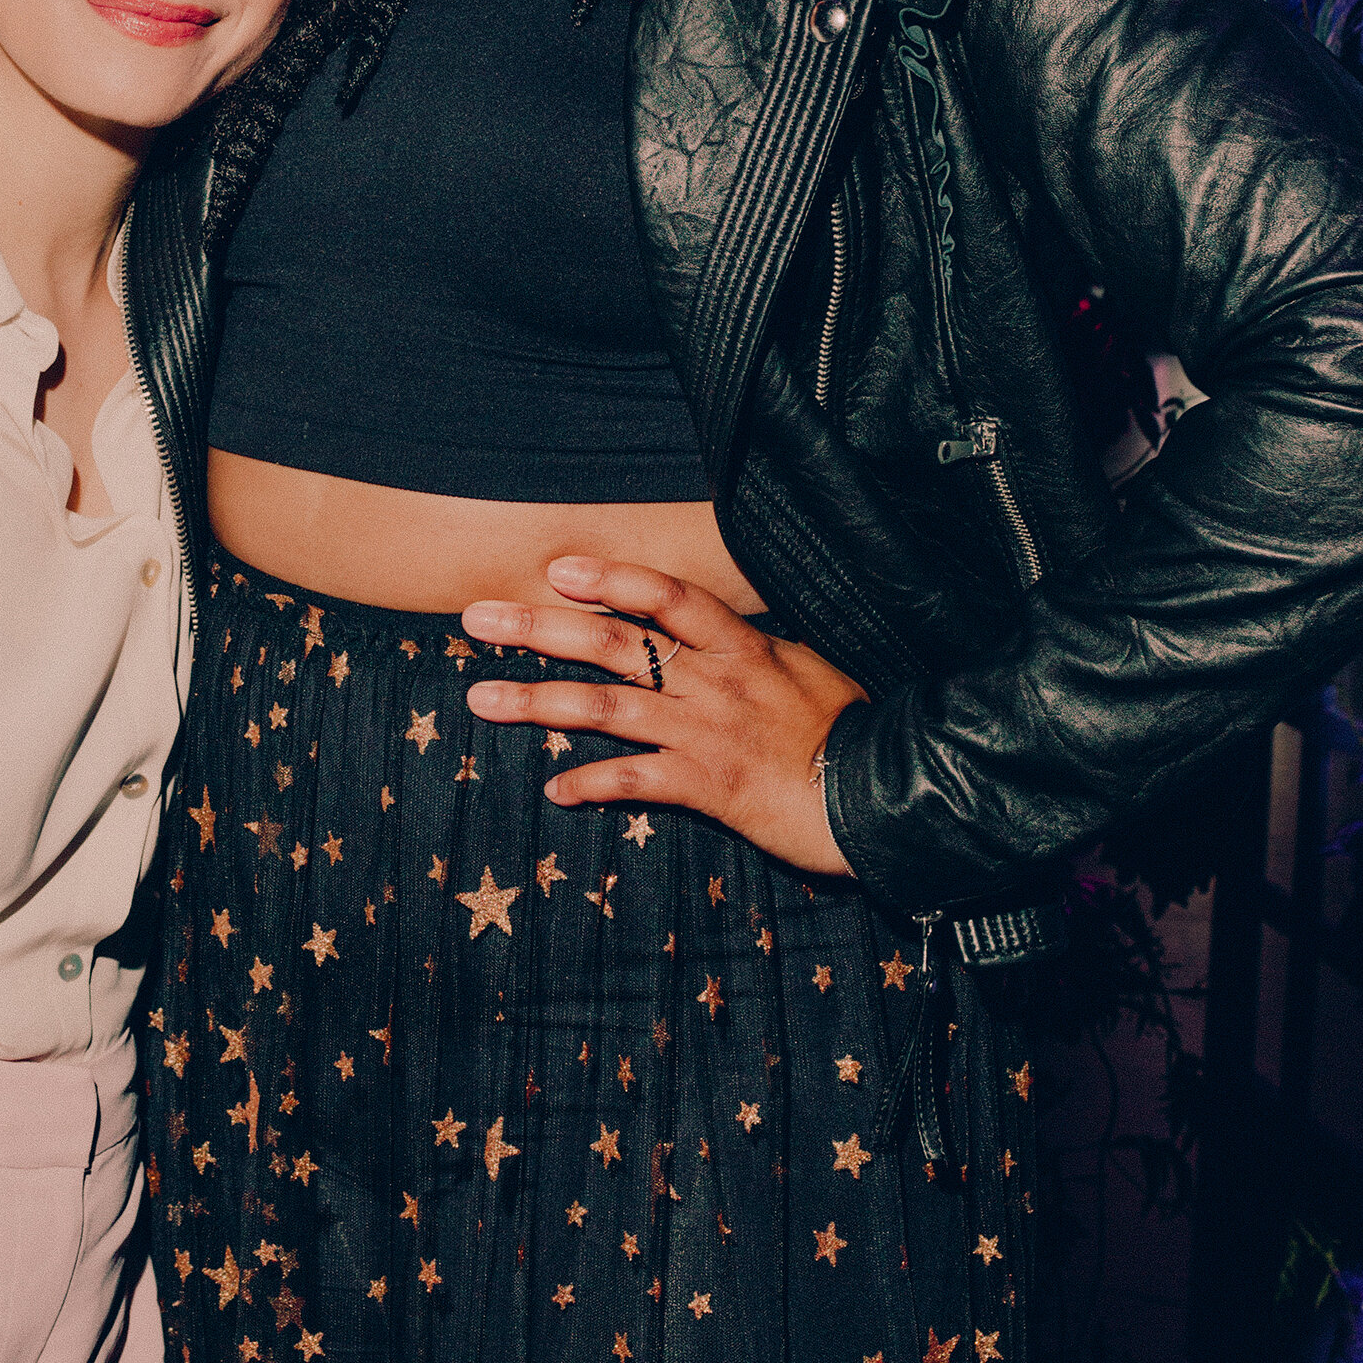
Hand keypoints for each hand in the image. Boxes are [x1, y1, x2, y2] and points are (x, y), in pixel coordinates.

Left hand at [462, 556, 864, 877]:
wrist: (887, 795)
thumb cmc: (850, 728)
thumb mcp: (803, 667)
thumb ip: (749, 651)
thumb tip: (710, 635)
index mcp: (739, 645)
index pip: (664, 596)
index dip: (608, 577)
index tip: (555, 567)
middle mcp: (712, 681)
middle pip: (611, 644)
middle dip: (537, 626)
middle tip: (476, 618)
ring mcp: (704, 733)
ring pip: (603, 708)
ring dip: (535, 701)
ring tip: (480, 698)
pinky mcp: (707, 787)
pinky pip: (634, 781)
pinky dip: (590, 783)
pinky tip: (554, 790)